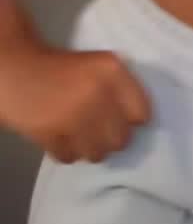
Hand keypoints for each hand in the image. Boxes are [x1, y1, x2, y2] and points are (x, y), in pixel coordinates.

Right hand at [0, 36, 150, 163]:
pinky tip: (62, 136)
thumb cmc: (63, 68)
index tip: (123, 118)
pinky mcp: (50, 134)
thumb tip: (140, 122)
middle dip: (112, 138)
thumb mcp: (101, 65)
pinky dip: (68, 151)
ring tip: (80, 134)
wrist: (19, 70)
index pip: (142, 113)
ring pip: (98, 154)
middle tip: (100, 130)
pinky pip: (71, 157)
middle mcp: (97, 93)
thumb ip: (122, 88)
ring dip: (90, 148)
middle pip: (122, 140)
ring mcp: (73, 116)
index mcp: (112, 70)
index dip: (133, 119)